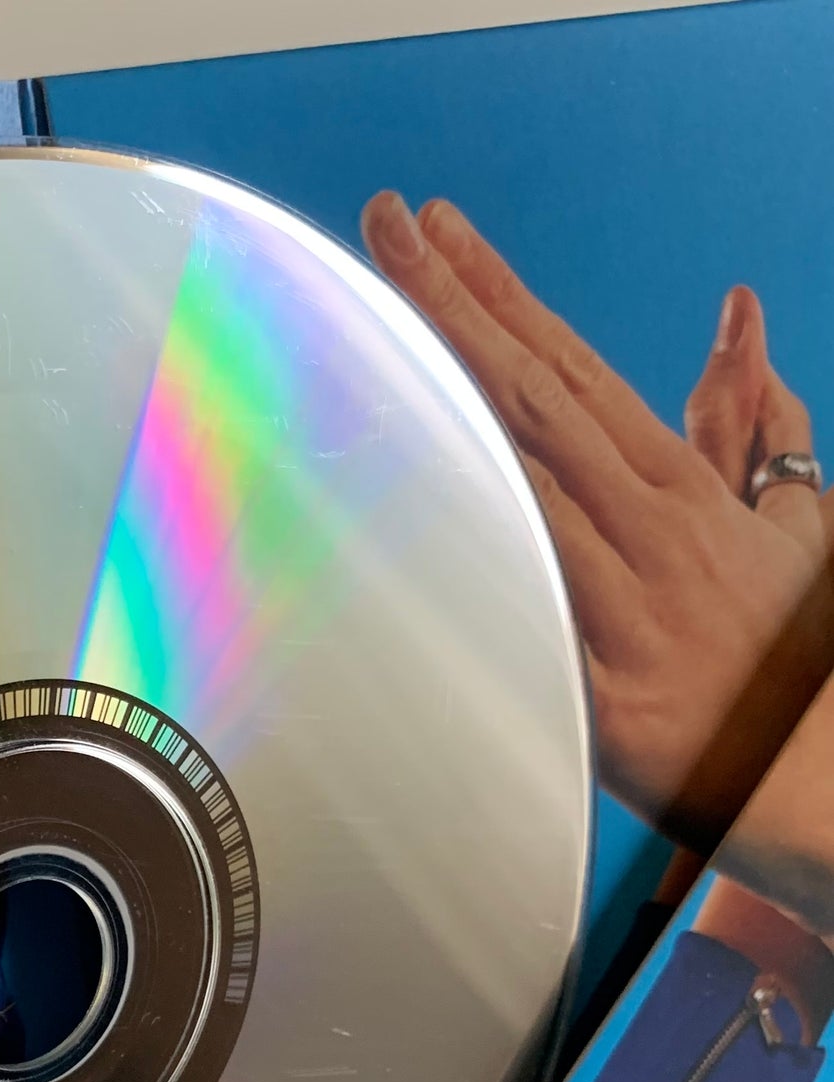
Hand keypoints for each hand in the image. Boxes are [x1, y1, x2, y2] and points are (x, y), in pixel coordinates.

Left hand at [360, 193, 833, 855]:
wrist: (819, 775)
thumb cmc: (790, 653)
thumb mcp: (792, 518)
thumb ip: (754, 421)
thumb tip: (735, 316)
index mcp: (678, 485)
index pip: (568, 364)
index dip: (498, 294)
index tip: (439, 231)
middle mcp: (647, 523)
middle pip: (528, 393)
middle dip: (451, 303)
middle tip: (384, 227)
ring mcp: (623, 597)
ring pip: (515, 473)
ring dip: (438, 394)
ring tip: (370, 321)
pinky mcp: (600, 678)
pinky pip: (519, 598)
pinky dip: (465, 544)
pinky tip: (401, 490)